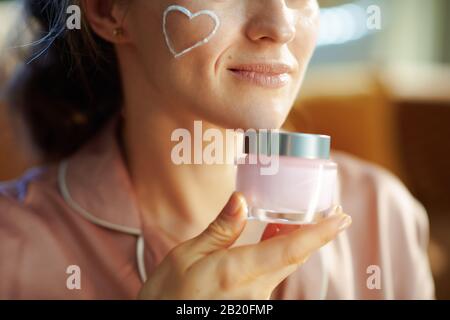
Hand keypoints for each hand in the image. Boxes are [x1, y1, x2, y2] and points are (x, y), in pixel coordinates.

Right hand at [138, 192, 350, 299]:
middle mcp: (255, 289)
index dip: (320, 233)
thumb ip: (219, 230)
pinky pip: (272, 274)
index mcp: (238, 271)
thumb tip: (242, 199)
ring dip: (296, 241)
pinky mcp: (250, 303)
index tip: (342, 217)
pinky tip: (273, 239)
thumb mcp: (186, 256)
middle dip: (317, 233)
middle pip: (294, 256)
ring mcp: (255, 299)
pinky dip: (278, 253)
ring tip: (300, 217)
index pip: (290, 249)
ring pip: (284, 265)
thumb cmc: (168, 295)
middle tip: (332, 211)